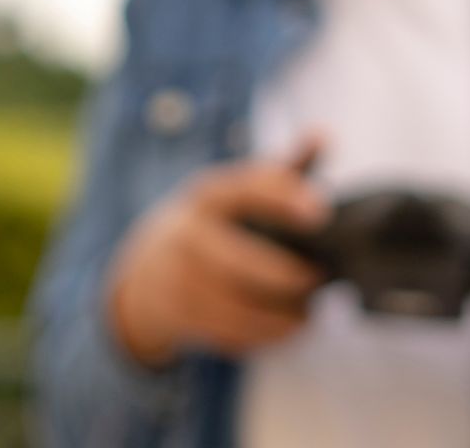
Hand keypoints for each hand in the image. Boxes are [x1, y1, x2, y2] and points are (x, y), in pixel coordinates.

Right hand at [105, 135, 329, 367]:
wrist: (144, 275)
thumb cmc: (207, 228)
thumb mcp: (232, 194)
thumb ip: (278, 172)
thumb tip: (325, 133)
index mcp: (207, 196)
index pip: (244, 189)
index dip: (282, 197)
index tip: (320, 211)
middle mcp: (189, 235)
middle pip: (242, 262)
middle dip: (288, 275)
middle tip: (320, 278)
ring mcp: (181, 280)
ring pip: (242, 307)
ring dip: (285, 315)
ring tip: (309, 310)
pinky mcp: (184, 318)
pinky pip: (235, 335)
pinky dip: (269, 336)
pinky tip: (287, 327)